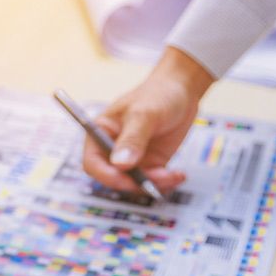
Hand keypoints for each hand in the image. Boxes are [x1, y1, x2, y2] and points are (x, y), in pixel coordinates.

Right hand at [83, 47, 213, 193]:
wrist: (182, 90)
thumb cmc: (158, 94)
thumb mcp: (144, 113)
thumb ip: (132, 139)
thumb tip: (120, 164)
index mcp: (101, 134)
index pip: (92, 163)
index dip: (105, 175)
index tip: (125, 179)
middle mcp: (112, 150)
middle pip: (113, 178)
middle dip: (134, 183)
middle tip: (156, 179)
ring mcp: (131, 158)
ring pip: (134, 184)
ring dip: (153, 185)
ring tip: (173, 176)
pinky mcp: (149, 163)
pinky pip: (151, 182)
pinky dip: (164, 183)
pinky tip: (178, 175)